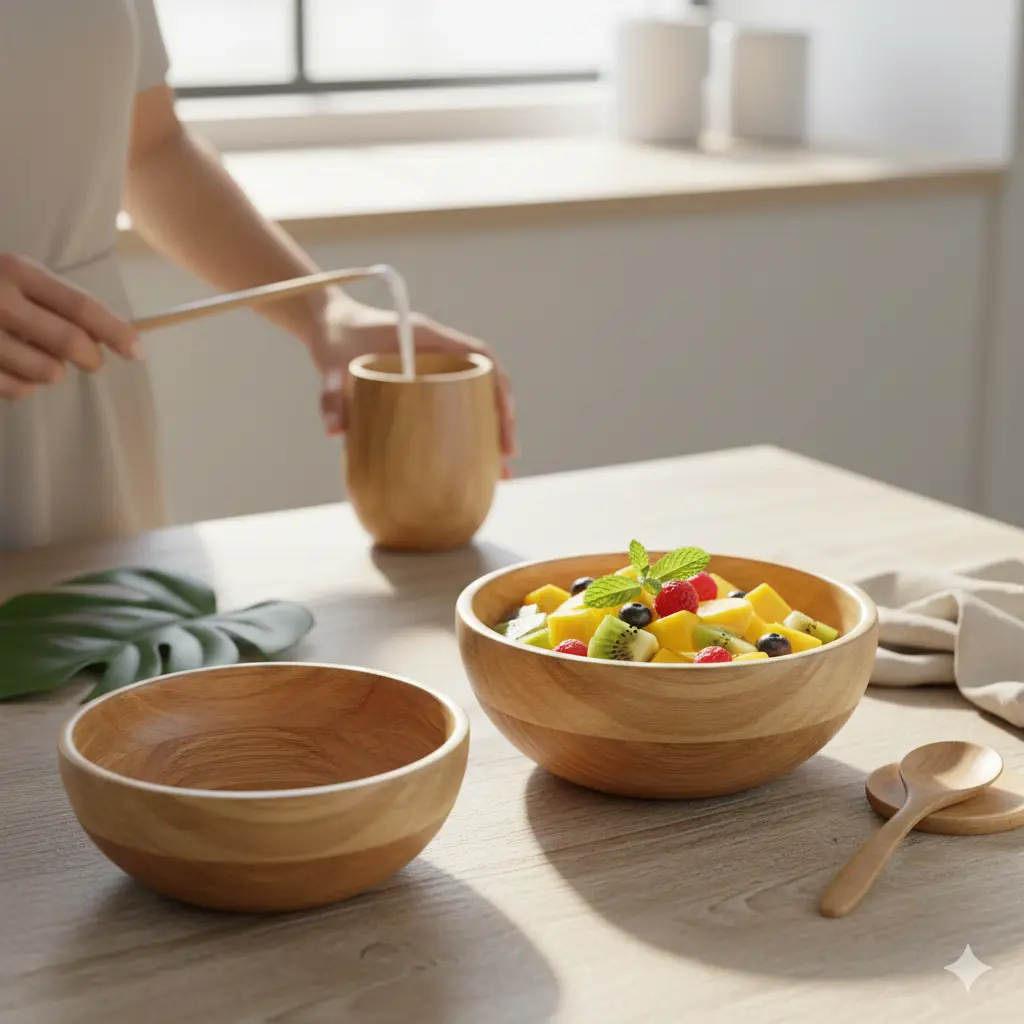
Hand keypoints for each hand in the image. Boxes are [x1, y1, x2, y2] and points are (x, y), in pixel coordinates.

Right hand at [0, 254, 141, 399]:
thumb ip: (60, 300)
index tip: (137, 352)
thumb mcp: (18, 275)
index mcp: (17, 270)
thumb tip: (113, 338)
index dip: (117, 332)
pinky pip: (17, 389)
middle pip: (71, 343)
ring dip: (54, 371)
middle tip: (89, 359)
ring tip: (38, 357)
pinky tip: (14, 368)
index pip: (82, 307)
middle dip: (90, 358)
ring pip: (47, 372)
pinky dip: (25, 385)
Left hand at [311, 293, 517, 472]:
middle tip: (506, 457)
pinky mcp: (422, 386)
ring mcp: (432, 370)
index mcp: (427, 337)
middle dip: (501, 419)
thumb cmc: (332, 338)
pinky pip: (453, 408)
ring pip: (473, 399)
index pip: (480, 357)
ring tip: (498, 472)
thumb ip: (331, 395)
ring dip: (487, 431)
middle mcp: (437, 352)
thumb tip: (335, 433)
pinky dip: (465, 433)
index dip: (498, 387)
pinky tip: (467, 463)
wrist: (323, 323)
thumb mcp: (329, 364)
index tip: (504, 419)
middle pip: (486, 383)